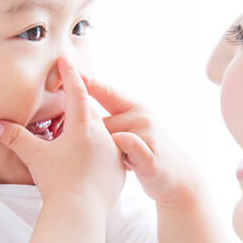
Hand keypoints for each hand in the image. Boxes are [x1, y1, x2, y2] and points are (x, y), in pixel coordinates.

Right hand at [0, 58, 125, 213]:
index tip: (67, 60)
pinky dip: (99, 153)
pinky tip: (89, 158)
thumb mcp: (34, 156)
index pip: (76, 92)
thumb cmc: (57, 182)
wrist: (80, 213)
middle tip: (68, 100)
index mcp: (83, 127)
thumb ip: (15, 138)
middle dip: (78, 107)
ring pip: (102, 134)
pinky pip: (109, 155)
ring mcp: (113, 154)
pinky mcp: (119, 171)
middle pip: (89, 113)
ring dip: (89, 131)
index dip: (70, 75)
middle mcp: (103, 136)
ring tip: (75, 133)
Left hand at [84, 74, 200, 206]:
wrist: (178, 176)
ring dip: (102, 152)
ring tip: (103, 163)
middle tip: (79, 147)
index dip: (85, 80)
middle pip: (100, 122)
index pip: (105, 91)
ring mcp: (148, 134)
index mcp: (134, 106)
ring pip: (109, 139)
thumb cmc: (146, 150)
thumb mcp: (131, 129)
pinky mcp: (150, 156)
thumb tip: (77, 111)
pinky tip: (115, 166)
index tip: (64, 66)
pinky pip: (127, 149)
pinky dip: (117, 156)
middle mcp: (142, 116)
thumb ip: (110, 119)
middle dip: (87, 135)